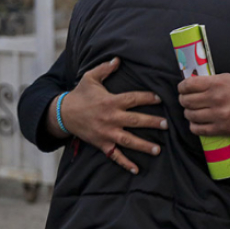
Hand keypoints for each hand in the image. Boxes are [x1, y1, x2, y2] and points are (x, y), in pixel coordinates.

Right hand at [48, 57, 165, 173]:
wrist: (63, 114)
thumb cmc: (79, 95)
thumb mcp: (90, 78)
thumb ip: (105, 68)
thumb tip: (118, 59)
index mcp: (110, 101)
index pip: (133, 99)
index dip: (147, 98)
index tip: (159, 99)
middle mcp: (110, 118)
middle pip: (135, 121)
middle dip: (152, 123)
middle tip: (166, 124)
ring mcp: (106, 133)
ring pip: (128, 141)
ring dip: (144, 146)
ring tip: (158, 149)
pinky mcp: (102, 144)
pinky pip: (115, 155)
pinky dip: (125, 163)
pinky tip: (136, 170)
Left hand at [178, 73, 229, 135]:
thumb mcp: (226, 78)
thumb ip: (207, 80)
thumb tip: (189, 84)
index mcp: (216, 84)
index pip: (188, 85)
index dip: (181, 87)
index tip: (182, 89)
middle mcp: (216, 99)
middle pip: (186, 101)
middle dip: (183, 100)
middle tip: (186, 100)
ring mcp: (218, 115)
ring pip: (190, 115)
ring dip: (188, 113)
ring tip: (192, 111)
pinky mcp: (221, 129)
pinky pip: (197, 129)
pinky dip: (193, 126)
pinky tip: (197, 121)